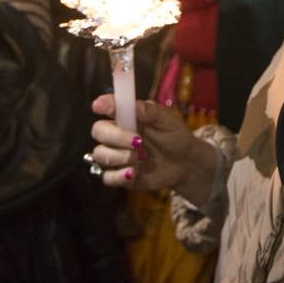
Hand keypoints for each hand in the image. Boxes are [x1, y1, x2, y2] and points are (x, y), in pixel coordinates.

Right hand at [89, 95, 212, 197]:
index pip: (108, 107)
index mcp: (127, 116)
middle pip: (98, 131)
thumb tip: (137, 105)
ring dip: (120, 156)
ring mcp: (117, 156)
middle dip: (115, 136)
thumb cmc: (175, 137)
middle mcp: (117, 135)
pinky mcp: (120, 176)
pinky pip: (107, 177)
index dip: (102, 105)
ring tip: (143, 157)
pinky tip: (134, 173)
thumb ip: (152, 112)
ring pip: (100, 154)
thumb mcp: (168, 122)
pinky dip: (118, 176)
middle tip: (138, 141)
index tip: (98, 106)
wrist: (185, 163)